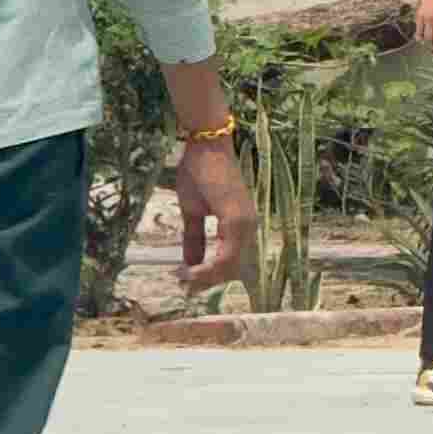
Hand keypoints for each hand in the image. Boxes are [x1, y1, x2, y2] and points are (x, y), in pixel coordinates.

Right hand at [174, 138, 256, 293]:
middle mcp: (248, 225)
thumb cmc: (198, 175)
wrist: (203, 148)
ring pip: (231, 265)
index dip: (209, 277)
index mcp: (241, 224)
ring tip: (184, 278)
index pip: (232, 262)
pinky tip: (190, 270)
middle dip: (206, 281)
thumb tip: (189, 264)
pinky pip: (228, 254)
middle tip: (184, 285)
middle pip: (233, 268)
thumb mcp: (193, 213)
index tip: (186, 283)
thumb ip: (194, 239)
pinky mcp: (236, 217)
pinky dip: (209, 267)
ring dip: (206, 277)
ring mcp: (245, 221)